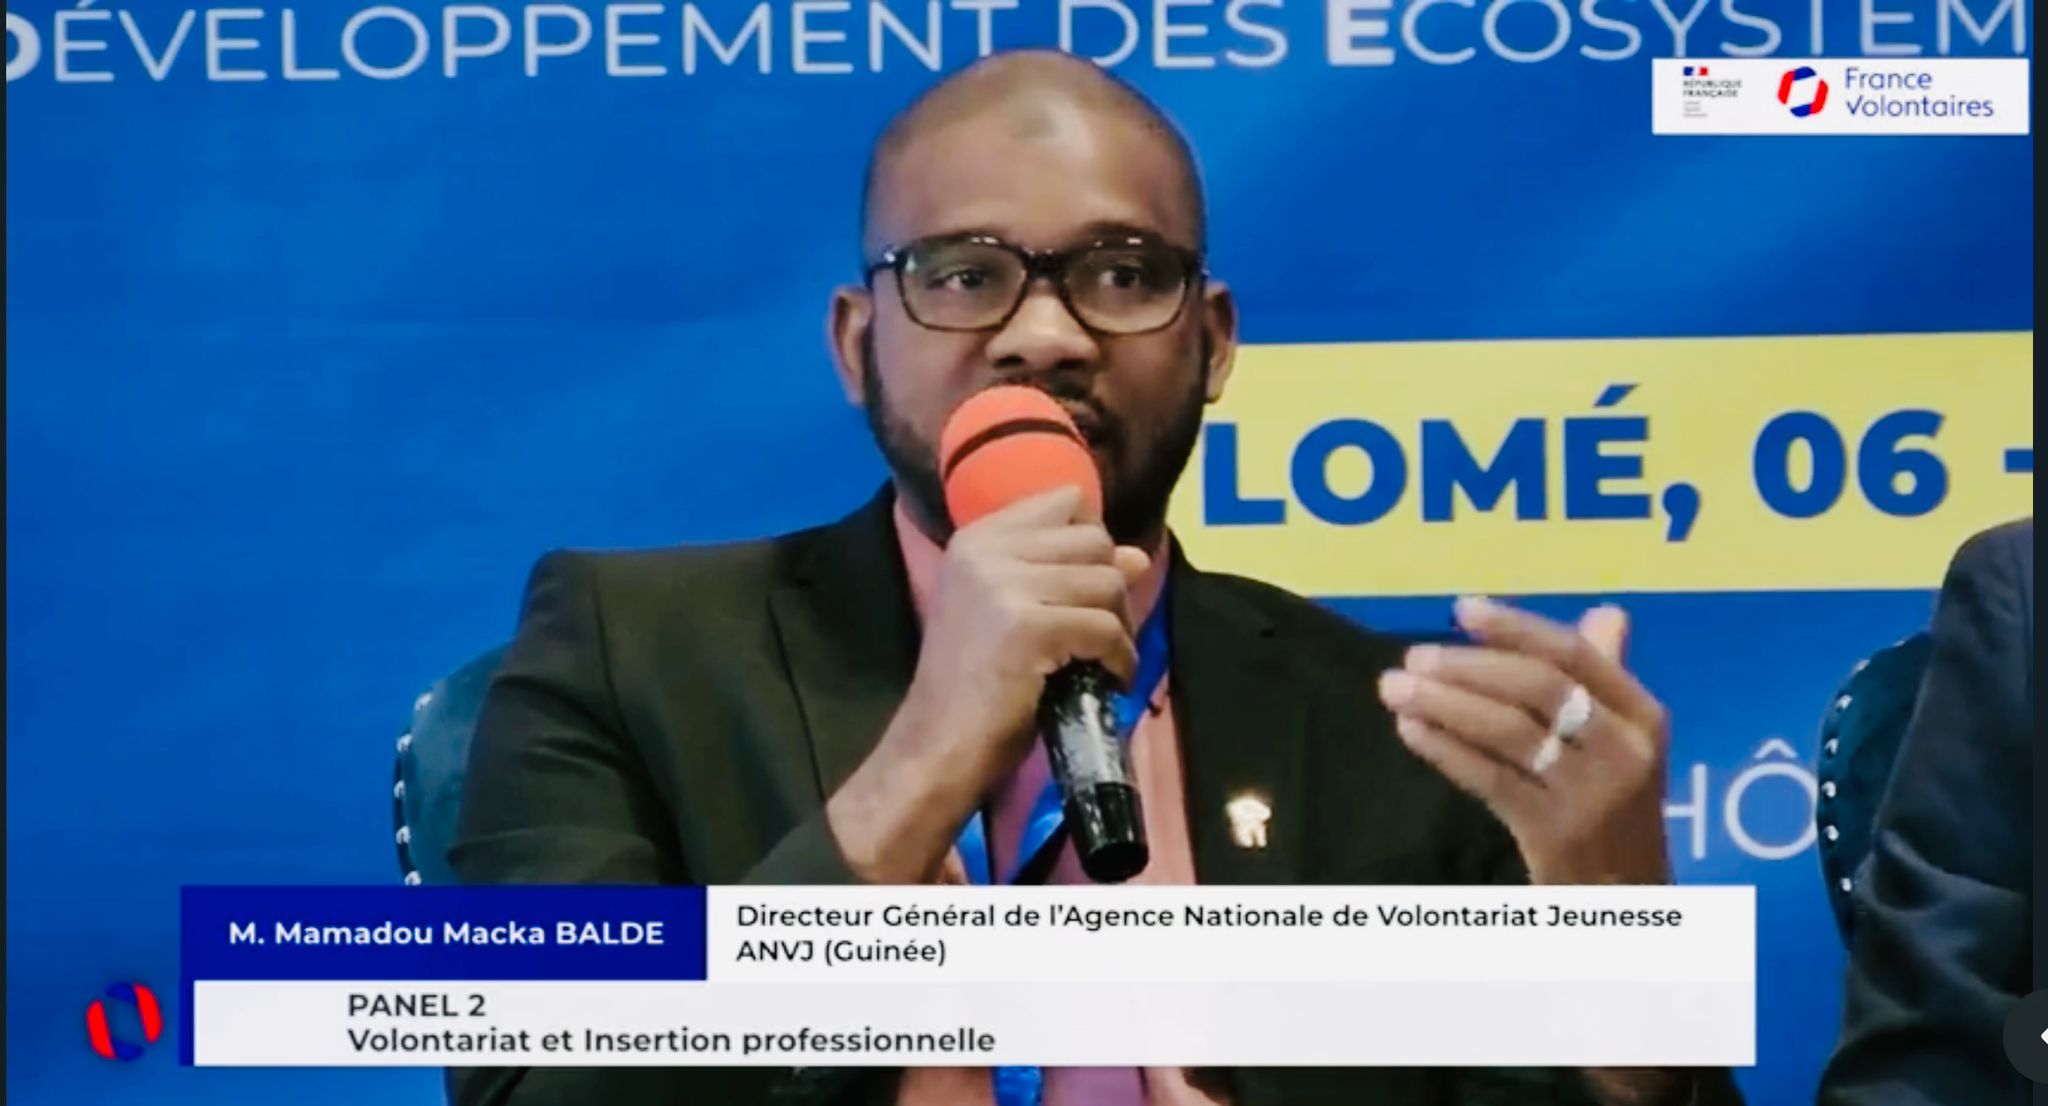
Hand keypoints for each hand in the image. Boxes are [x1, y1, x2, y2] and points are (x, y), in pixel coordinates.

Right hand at [907, 484, 1149, 779]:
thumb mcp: (1013, 614)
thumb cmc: (974, 684)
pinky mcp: (1027, 627)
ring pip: (1107, 582)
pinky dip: (1119, 658)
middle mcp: (987, 550)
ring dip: (1120, 625)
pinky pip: (1105, 628)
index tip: (1087, 585)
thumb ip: (1064, 575)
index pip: (1066, 500)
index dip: (1091, 542)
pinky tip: (1109, 679)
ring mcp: (1004, 585)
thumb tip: (1137, 556)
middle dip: (1113, 586)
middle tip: (1103, 632)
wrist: (937, 744)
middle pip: (1094, 539)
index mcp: (976, 538)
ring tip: (1104, 659)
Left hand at [1377, 597, 1672, 885]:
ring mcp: (1590, 795)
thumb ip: (1605, 679)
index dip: (1516, 628)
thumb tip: (1607, 613)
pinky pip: (1490, 779)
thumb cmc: (1616, 811)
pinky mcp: (1553, 833)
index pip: (1574, 656)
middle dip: (1468, 667)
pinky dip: (1446, 749)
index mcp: (1642, 716)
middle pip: (1538, 689)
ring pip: (1508, 733)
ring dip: (1444, 703)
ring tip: (1394, 688)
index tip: (1462, 609)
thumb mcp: (1625, 744)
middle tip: (1412, 657)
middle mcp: (1623, 750)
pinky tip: (1411, 730)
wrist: (1626, 897)